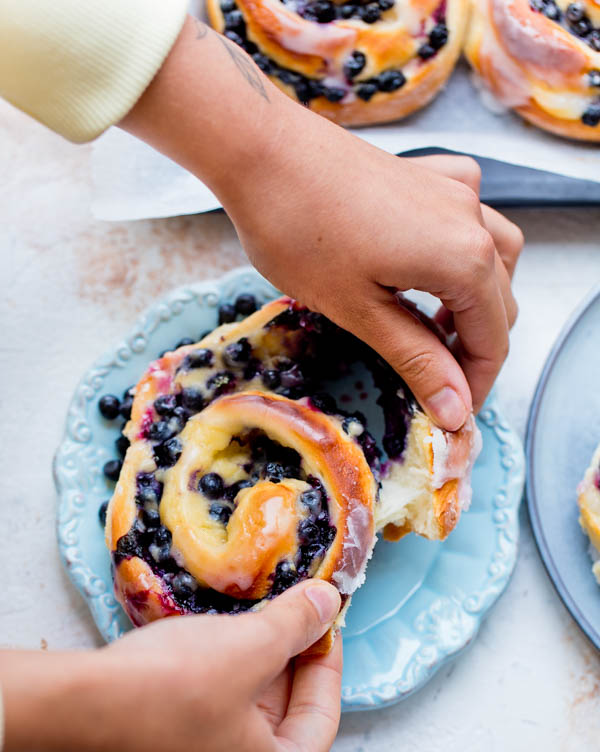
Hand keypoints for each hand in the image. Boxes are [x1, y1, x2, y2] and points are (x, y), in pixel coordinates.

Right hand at [0, 580, 341, 751]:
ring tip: (240, 629)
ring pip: (232, 728)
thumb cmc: (165, 690)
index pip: (321, 718)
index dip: (325, 660)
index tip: (322, 622)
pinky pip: (191, 732)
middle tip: (282, 618)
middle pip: (276, 725)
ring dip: (242, 677)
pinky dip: (203, 694)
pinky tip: (192, 657)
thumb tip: (326, 604)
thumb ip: (296, 625)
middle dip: (282, 666)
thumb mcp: (247, 646)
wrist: (62, 712)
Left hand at [224, 140, 521, 430]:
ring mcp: (454, 190)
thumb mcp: (359, 311)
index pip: (493, 340)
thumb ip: (416, 360)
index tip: (449, 413)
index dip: (473, 385)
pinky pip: (470, 215)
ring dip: (476, 301)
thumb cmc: (299, 230)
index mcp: (464, 259)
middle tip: (433, 382)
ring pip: (495, 258)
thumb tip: (456, 409)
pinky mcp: (429, 174)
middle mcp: (472, 220)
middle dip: (474, 349)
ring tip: (435, 330)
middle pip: (498, 302)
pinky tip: (430, 262)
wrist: (261, 150)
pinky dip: (463, 250)